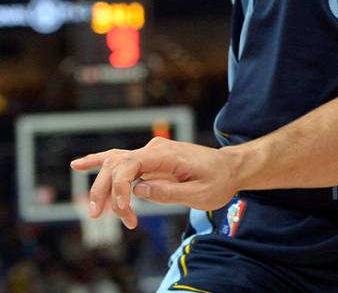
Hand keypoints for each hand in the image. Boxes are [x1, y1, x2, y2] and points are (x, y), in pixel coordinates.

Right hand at [70, 137, 238, 228]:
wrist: (230, 169)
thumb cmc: (218, 181)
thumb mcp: (200, 193)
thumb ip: (169, 192)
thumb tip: (139, 189)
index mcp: (167, 155)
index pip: (130, 166)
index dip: (119, 188)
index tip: (123, 210)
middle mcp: (155, 149)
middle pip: (116, 166)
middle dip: (105, 192)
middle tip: (100, 216)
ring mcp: (151, 153)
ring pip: (114, 165)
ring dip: (102, 187)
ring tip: (94, 209)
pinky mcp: (150, 160)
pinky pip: (120, 160)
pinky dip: (99, 162)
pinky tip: (78, 165)